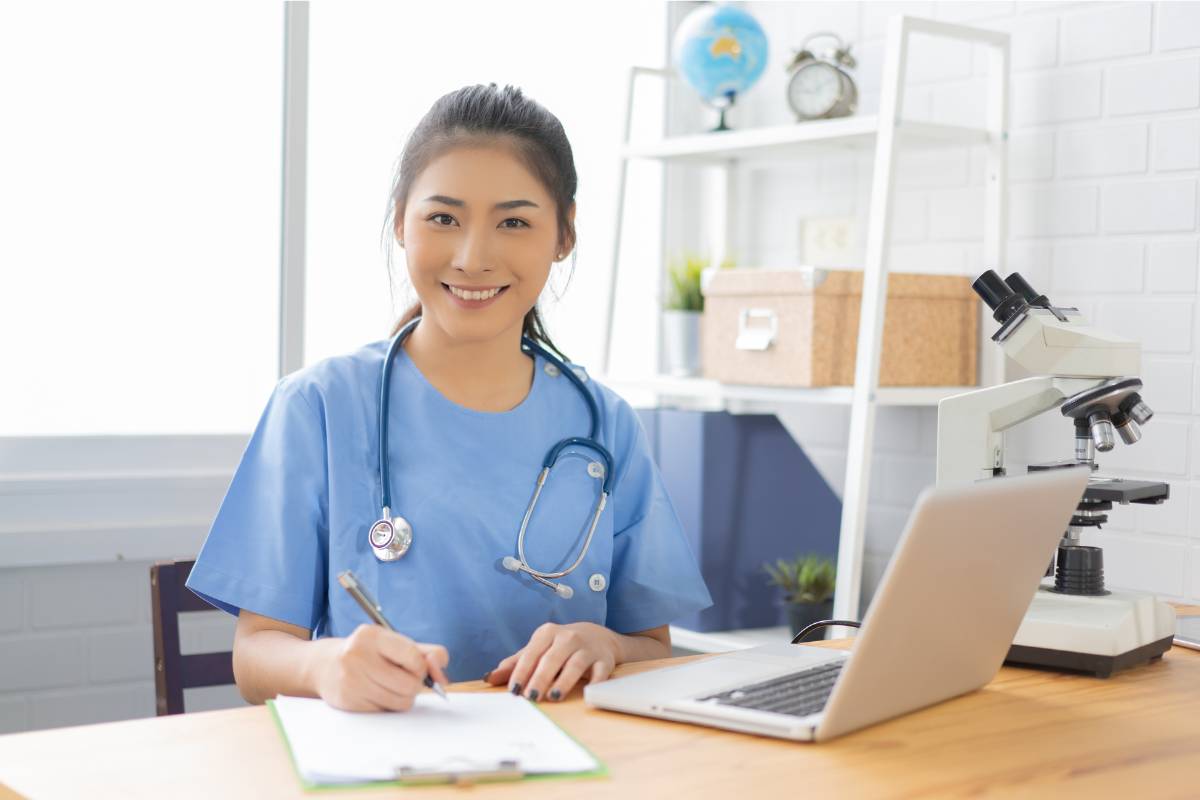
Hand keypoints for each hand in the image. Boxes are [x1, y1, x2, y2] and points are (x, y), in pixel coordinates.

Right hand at [314, 624, 449, 711]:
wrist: (325, 665)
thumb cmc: (369, 653)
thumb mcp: (396, 644)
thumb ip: (427, 654)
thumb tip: (443, 678)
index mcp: (371, 635)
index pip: (414, 658)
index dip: (421, 667)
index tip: (415, 665)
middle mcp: (357, 656)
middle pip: (410, 685)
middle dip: (414, 684)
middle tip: (402, 677)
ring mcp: (350, 680)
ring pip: (400, 702)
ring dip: (403, 697)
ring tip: (390, 685)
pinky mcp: (347, 702)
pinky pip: (385, 712)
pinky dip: (387, 706)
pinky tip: (375, 693)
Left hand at [483, 622, 618, 701]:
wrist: (597, 637)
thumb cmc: (560, 647)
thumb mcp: (538, 649)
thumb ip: (515, 663)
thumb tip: (489, 677)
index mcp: (547, 633)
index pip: (532, 653)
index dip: (522, 671)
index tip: (514, 690)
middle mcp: (568, 637)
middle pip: (552, 658)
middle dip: (540, 678)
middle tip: (530, 697)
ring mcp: (588, 648)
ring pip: (575, 664)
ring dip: (564, 681)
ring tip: (554, 697)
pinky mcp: (604, 659)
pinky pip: (600, 671)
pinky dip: (594, 682)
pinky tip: (586, 693)